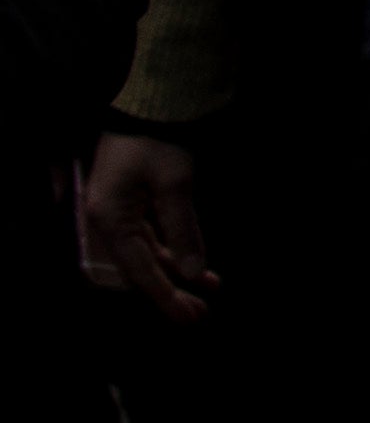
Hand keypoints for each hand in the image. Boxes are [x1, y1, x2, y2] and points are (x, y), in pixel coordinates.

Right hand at [77, 133, 213, 322]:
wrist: (148, 105)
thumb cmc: (158, 140)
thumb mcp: (176, 184)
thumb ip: (184, 230)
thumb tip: (195, 272)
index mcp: (110, 218)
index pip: (140, 270)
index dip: (165, 296)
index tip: (188, 316)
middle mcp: (107, 221)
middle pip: (140, 268)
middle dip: (172, 292)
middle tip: (201, 314)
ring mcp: (117, 214)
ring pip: (148, 255)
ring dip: (177, 273)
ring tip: (210, 290)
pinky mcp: (129, 206)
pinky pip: (150, 239)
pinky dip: (174, 252)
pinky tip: (197, 266)